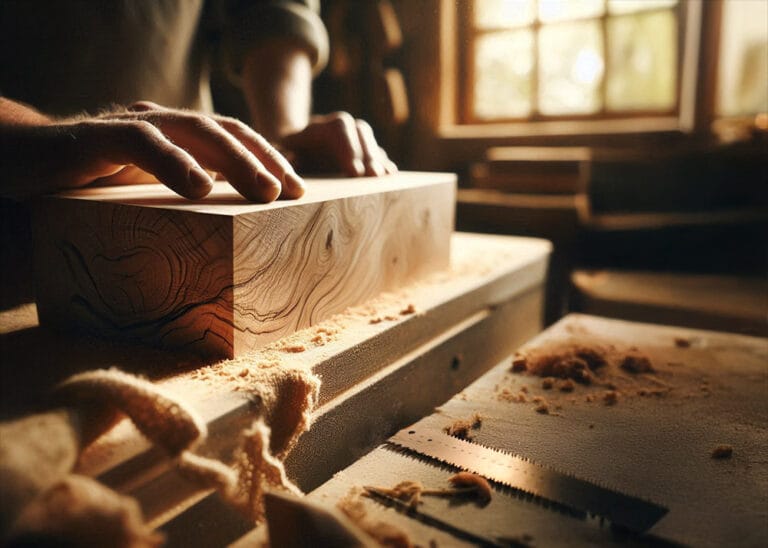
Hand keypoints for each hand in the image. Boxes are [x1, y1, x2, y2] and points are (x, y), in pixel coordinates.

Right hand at [0, 100, 303, 201]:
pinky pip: (142, 143)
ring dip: (235, 160)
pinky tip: (200, 189)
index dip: (269, 160)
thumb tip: (228, 242)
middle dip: (264, 160)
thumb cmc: (86, 184)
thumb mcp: (143, 194)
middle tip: (294, 192)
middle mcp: (161, 125)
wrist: (16, 160)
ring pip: (195, 131)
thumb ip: (179, 204)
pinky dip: (174, 163)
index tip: (300, 191)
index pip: (234, 140)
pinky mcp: (98, 136)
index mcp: (177, 139)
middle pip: (225, 132)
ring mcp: (131, 125)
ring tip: (264, 191)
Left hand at [280, 112, 396, 176]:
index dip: (349, 148)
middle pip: (359, 131)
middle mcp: (338, 126)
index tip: (354, 173)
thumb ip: (285, 157)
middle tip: (374, 177)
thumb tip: (293, 160)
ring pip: (369, 139)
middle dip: (368, 155)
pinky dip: (383, 164)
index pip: (338, 128)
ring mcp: (350, 135)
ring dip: (378, 158)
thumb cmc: (284, 156)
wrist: (292, 147)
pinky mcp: (361, 147)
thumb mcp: (278, 155)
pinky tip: (390, 179)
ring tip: (384, 179)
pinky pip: (376, 151)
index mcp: (316, 127)